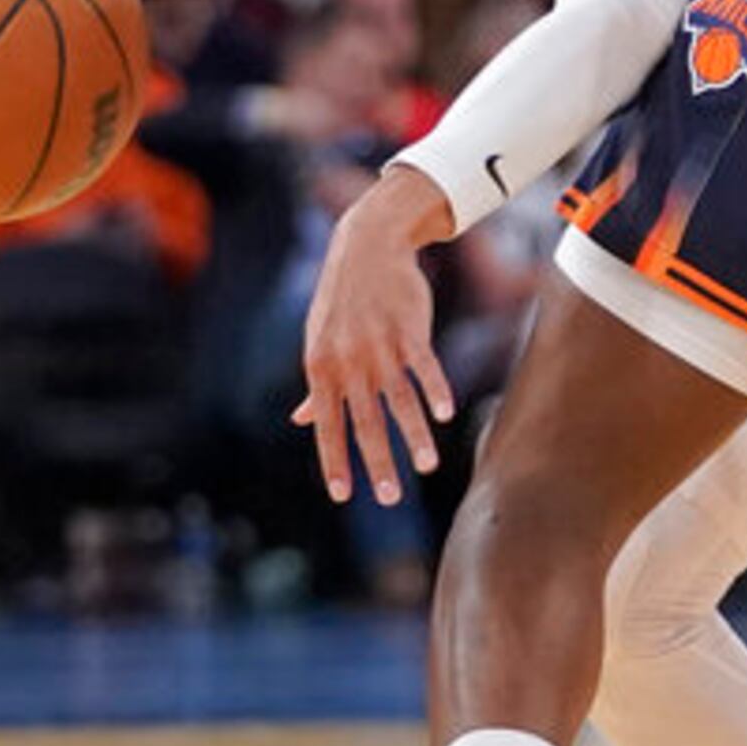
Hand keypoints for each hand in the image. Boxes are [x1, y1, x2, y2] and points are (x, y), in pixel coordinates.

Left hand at [292, 163, 455, 505]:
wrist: (366, 246)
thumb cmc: (340, 302)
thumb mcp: (319, 342)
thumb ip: (318, 386)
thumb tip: (301, 421)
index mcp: (321, 369)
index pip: (327, 425)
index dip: (334, 461)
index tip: (342, 495)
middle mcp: (349, 362)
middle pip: (365, 421)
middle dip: (377, 462)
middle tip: (388, 499)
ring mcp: (380, 345)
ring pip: (398, 399)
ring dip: (413, 436)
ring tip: (426, 468)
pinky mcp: (409, 329)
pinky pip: (424, 366)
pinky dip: (435, 390)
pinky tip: (445, 415)